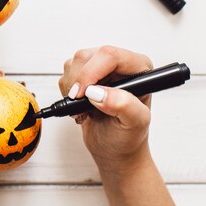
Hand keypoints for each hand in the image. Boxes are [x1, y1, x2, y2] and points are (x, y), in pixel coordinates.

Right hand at [58, 46, 153, 168]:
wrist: (114, 149)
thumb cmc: (128, 136)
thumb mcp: (134, 124)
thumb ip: (124, 106)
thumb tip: (100, 93)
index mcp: (138, 69)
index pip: (110, 56)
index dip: (91, 72)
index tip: (83, 94)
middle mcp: (119, 65)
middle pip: (88, 56)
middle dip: (79, 81)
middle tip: (81, 104)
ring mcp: (101, 69)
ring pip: (74, 63)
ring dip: (72, 87)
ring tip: (85, 107)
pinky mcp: (85, 75)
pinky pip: (67, 72)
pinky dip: (67, 90)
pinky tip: (80, 104)